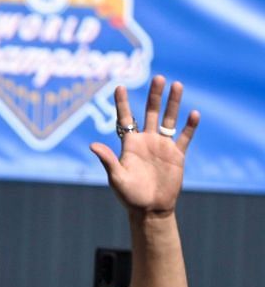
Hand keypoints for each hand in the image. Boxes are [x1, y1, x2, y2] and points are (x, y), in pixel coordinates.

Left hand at [91, 76, 198, 215]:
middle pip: (150, 113)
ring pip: (168, 120)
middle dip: (154, 96)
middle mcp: (146, 141)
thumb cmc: (129, 196)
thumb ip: (108, 160)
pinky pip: (184, 137)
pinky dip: (190, 126)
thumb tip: (93, 145)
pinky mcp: (177, 155)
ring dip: (173, 104)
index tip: (119, 85)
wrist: (150, 209)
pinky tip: (193, 113)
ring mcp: (163, 146)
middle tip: (159, 77)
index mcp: (130, 144)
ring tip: (177, 85)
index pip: (125, 118)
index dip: (122, 103)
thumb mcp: (116, 178)